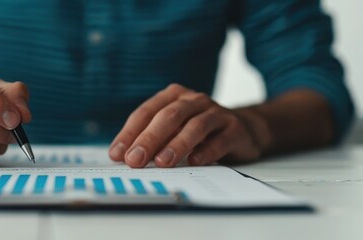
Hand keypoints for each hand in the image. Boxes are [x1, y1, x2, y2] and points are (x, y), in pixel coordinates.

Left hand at [109, 84, 262, 167]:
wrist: (245, 127)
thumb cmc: (199, 130)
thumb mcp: (173, 129)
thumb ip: (152, 139)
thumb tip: (124, 157)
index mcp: (173, 96)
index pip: (146, 112)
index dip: (129, 133)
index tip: (117, 154)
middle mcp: (193, 100)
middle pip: (168, 117)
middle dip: (149, 139)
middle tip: (135, 160)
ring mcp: (216, 113)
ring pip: (195, 126)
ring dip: (177, 144)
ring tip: (162, 162)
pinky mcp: (234, 129)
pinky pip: (220, 139)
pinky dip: (206, 151)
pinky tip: (195, 161)